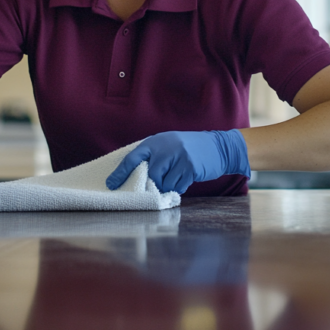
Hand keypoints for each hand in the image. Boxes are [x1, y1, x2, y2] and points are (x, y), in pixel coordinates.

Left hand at [105, 130, 249, 193]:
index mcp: (156, 141)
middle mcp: (165, 148)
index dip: (120, 172)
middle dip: (154, 184)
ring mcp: (178, 157)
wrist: (219, 147)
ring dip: (169, 186)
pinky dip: (180, 187)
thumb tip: (134, 176)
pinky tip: (187, 178)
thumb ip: (154, 156)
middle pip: (150, 175)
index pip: (132, 158)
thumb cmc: (190, 148)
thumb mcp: (169, 145)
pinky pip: (177, 186)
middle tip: (160, 185)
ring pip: (164, 183)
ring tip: (178, 177)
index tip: (111, 184)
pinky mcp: (190, 168)